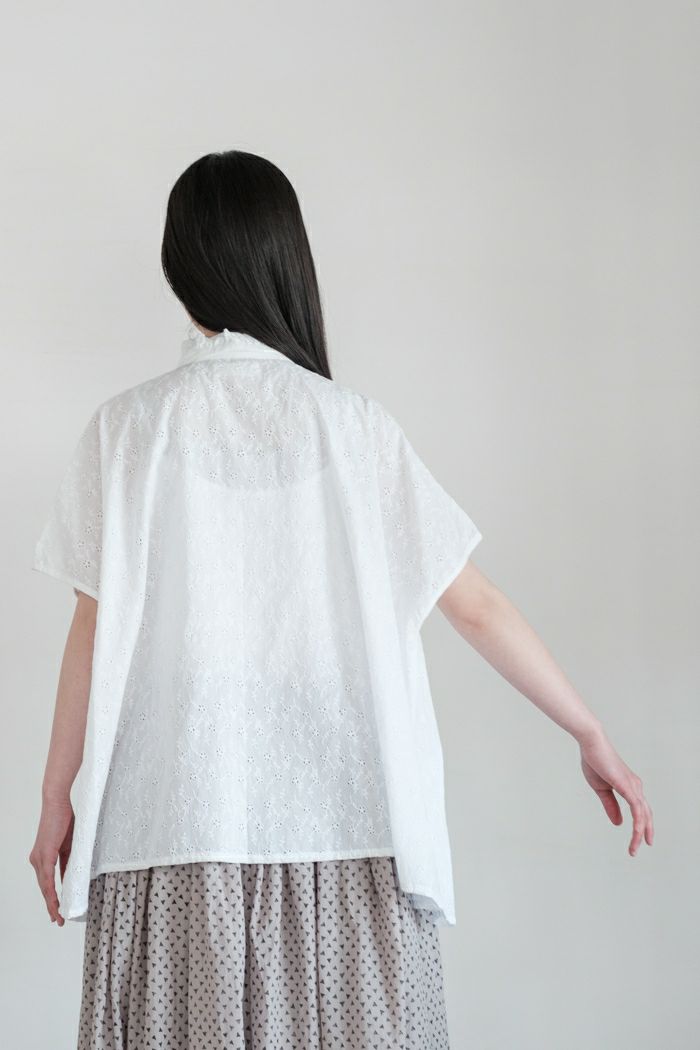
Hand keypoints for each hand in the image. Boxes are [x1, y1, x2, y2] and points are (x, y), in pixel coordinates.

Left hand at [29, 796, 73, 925]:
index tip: (57, 911)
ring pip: (44, 887)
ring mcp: (39, 858)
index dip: (52, 898)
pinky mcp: (44, 854)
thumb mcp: (69, 845)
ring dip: (51, 903)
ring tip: (58, 916)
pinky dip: (51, 891)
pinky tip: (55, 901)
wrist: (57, 803)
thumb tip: (70, 877)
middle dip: (51, 906)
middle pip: (44, 888)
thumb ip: (68, 862)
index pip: (46, 883)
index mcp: (42, 857)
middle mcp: (37, 860)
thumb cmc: (64, 820)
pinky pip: (47, 878)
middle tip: (57, 920)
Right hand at [578, 728, 653, 855]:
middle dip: (645, 833)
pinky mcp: (628, 785)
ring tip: (634, 848)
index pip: (640, 810)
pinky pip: (637, 809)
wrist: (591, 744)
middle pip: (646, 814)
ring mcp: (633, 786)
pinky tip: (636, 833)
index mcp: (630, 787)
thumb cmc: (595, 762)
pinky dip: (638, 823)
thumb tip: (619, 823)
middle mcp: (636, 786)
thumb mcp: (601, 789)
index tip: (639, 841)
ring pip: (643, 815)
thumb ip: (610, 805)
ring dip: (640, 833)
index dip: (642, 826)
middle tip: (641, 847)